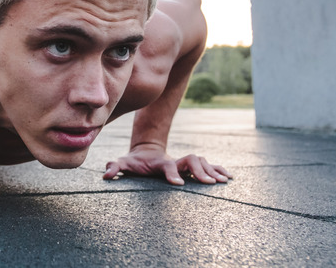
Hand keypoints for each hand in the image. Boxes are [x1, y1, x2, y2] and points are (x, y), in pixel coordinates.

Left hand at [102, 143, 231, 184]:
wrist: (146, 151)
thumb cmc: (134, 161)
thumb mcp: (122, 163)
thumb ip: (114, 167)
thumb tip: (105, 175)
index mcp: (160, 162)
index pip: (168, 166)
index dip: (172, 174)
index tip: (178, 184)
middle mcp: (175, 161)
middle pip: (191, 161)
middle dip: (200, 171)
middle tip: (209, 184)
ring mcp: (184, 162)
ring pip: (203, 162)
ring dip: (213, 170)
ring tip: (223, 181)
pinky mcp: (191, 166)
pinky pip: (208, 166)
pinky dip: (219, 170)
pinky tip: (230, 178)